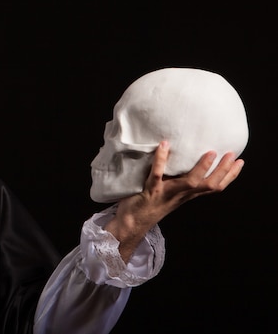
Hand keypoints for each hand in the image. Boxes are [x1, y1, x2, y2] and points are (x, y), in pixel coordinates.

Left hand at [105, 140, 244, 261]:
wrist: (130, 224)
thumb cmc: (148, 205)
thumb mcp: (169, 194)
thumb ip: (178, 181)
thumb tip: (185, 160)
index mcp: (186, 196)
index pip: (214, 187)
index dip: (229, 176)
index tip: (240, 162)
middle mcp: (180, 195)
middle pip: (208, 186)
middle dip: (223, 171)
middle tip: (232, 154)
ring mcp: (166, 193)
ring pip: (190, 183)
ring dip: (201, 168)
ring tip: (210, 153)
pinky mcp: (150, 190)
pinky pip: (156, 174)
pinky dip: (161, 159)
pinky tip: (164, 145)